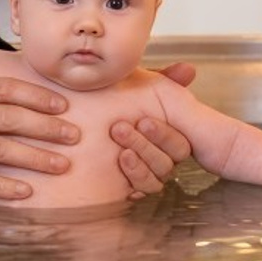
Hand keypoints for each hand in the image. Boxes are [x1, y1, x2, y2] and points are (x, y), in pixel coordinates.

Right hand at [0, 73, 76, 199]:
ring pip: (2, 148)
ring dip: (36, 157)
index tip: (61, 106)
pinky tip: (24, 192)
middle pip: (13, 118)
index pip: (8, 89)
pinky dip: (2, 186)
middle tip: (75, 135)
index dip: (38, 97)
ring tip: (62, 164)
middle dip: (48, 127)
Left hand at [110, 61, 196, 196]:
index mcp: (163, 131)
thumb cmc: (105, 97)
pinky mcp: (130, 186)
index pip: (178, 142)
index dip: (163, 134)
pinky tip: (120, 163)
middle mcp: (158, 152)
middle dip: (148, 145)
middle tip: (121, 129)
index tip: (143, 121)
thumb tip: (189, 70)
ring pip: (158, 175)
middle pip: (169, 160)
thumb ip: (161, 77)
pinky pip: (144, 190)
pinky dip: (135, 178)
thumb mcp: (131, 83)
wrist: (73, 114)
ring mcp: (146, 170)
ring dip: (141, 161)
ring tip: (120, 151)